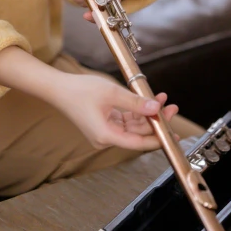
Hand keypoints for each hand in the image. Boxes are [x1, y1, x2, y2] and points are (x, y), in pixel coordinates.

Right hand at [56, 74, 178, 150]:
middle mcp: (105, 138)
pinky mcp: (103, 124)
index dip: (157, 138)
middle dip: (155, 120)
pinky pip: (124, 120)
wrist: (58, 88)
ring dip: (146, 113)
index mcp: (106, 136)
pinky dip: (136, 111)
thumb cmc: (78, 90)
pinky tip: (146, 100)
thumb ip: (135, 102)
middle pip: (137, 134)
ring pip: (132, 126)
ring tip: (161, 100)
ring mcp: (104, 132)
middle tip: (171, 108)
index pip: (138, 143)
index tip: (172, 132)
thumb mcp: (111, 93)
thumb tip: (156, 108)